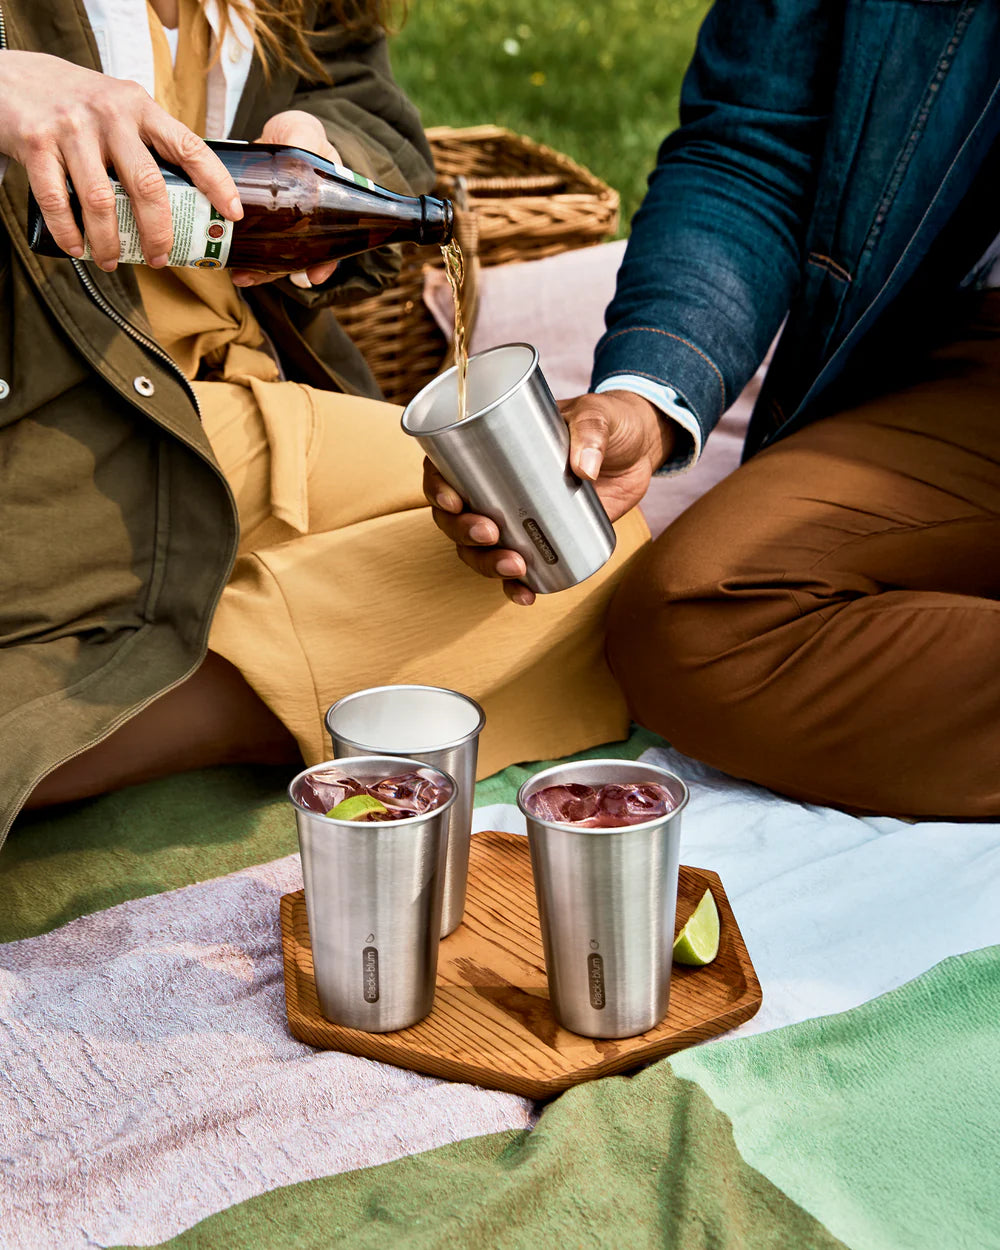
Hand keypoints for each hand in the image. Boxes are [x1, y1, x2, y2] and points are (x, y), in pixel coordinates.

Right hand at [0, 51, 241, 269]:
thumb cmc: (78, 103)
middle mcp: (110, 114)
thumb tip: (189, 198)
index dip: (215, 182)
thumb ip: (149, 141)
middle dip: (159, 232)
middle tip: (160, 258)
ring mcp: (72, 128)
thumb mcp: (120, 107)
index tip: (233, 213)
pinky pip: (56, 200)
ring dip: (110, 242)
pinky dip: (69, 232)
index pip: (189, 146)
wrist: (13, 76)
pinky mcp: (36, 142)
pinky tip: (78, 248)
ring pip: (102, 201)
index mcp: (140, 107)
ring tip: (112, 261)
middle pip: (148, 185)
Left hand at [229, 110, 342, 289]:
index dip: (326, 262)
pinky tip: (231, 262)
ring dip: (258, 269)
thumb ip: (301, 139)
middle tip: (256, 278)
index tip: (314, 277)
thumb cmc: (299, 132)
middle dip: (278, 271)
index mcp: (326, 206)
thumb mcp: (303, 132)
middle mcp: (306, 222)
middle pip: (298, 255)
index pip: (333, 242)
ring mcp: (283, 224)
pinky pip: (254, 242)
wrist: (277, 133)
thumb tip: (297, 153)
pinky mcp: (261, 220)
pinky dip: (244, 254)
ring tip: (240, 277)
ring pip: (274, 254)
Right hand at [424, 389, 675, 604]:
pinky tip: (525, 596)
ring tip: (514, 566)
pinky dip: (515, 588)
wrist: (638, 450)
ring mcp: (515, 517)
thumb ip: (591, 433)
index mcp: (490, 447)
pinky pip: (516, 571)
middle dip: (463, 532)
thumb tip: (583, 469)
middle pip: (455, 517)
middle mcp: (493, 486)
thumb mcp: (598, 415)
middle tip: (490, 533)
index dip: (436, 488)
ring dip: (486, 564)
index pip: (444, 468)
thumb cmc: (608, 421)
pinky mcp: (540, 541)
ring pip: (479, 549)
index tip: (453, 501)